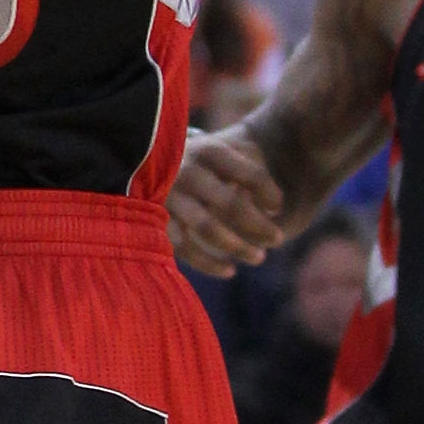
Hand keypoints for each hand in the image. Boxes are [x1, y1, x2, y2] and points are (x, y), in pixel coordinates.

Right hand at [167, 124, 289, 273]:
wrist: (145, 161)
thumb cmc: (200, 162)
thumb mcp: (223, 152)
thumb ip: (250, 169)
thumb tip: (270, 209)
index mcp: (211, 152)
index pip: (251, 175)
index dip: (270, 194)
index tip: (276, 208)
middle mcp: (188, 172)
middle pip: (231, 204)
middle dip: (259, 226)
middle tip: (278, 239)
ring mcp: (169, 197)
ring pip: (208, 228)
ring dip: (238, 247)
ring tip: (259, 257)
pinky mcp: (155, 220)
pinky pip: (184, 247)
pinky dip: (208, 263)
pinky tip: (229, 271)